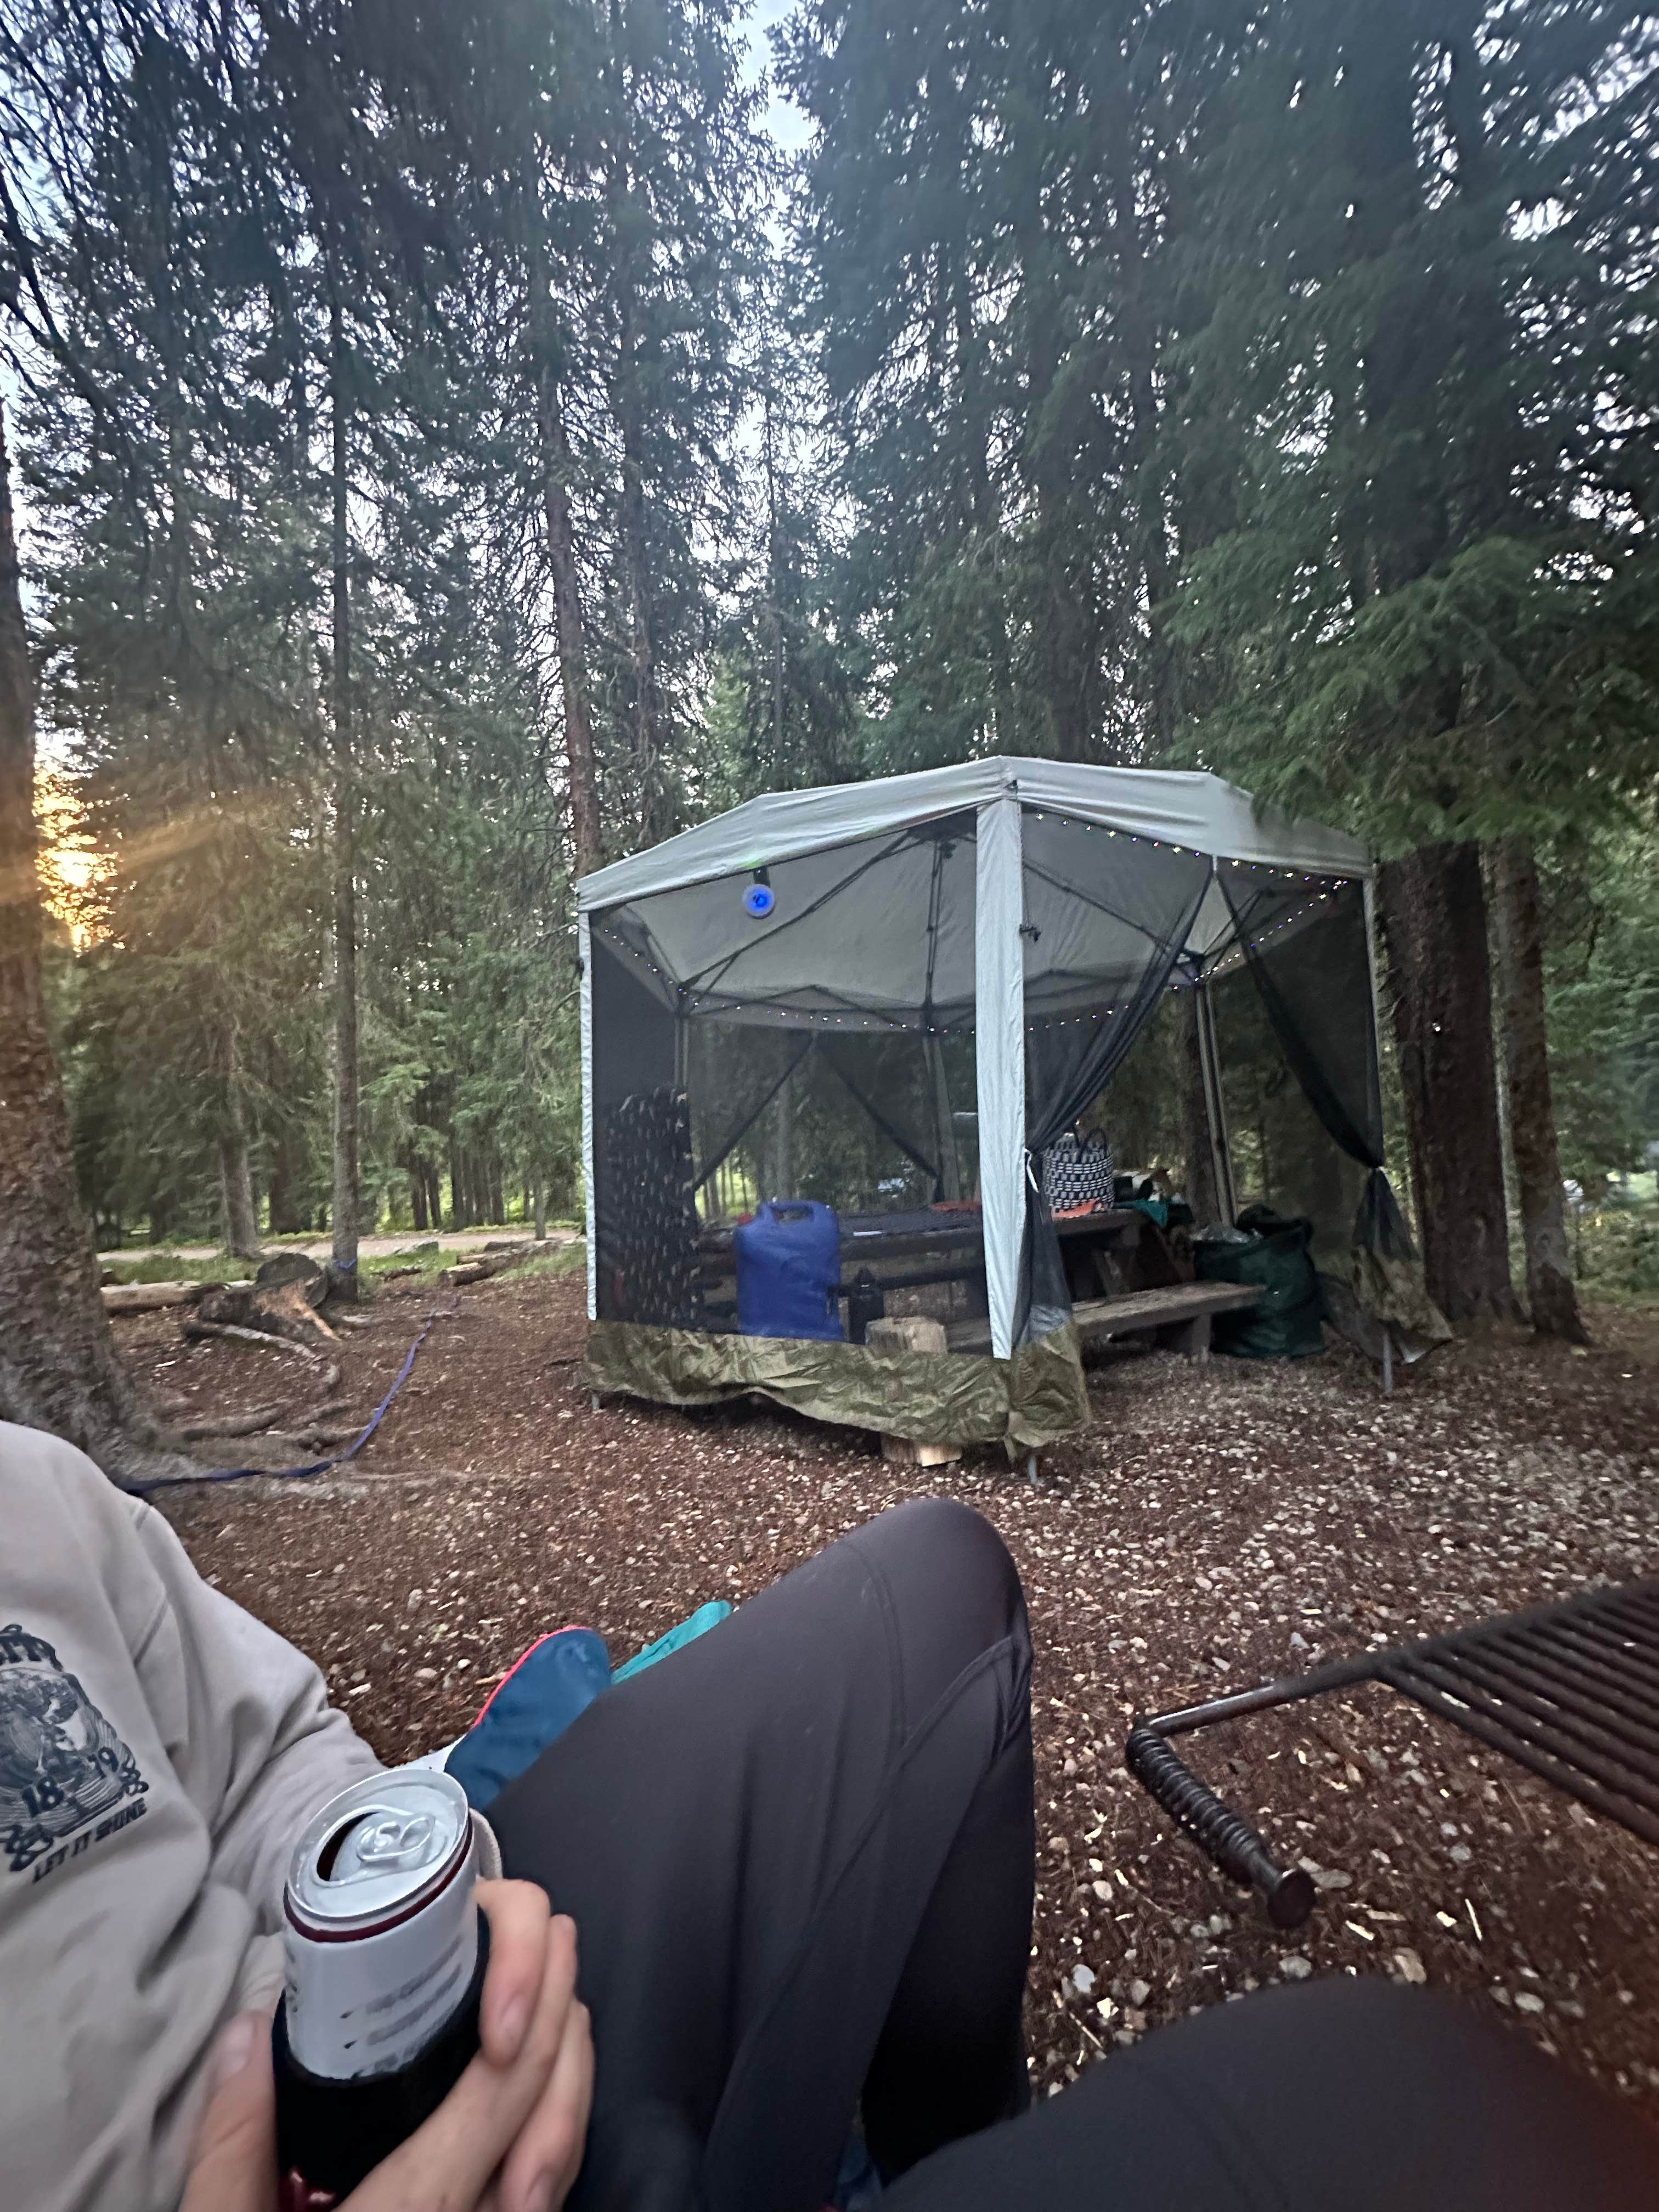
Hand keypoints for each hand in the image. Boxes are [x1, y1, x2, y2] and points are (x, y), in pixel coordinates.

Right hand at [183, 1880, 592, 2211]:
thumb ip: (235, 2142)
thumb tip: (251, 2031)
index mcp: (415, 2208)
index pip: (503, 2085)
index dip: (534, 1997)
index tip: (538, 1934)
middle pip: (549, 2104)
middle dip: (562, 2010)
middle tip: (552, 1938)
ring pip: (561, 2149)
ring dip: (567, 2065)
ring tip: (554, 1995)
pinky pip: (541, 2188)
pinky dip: (551, 2124)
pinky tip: (530, 2092)